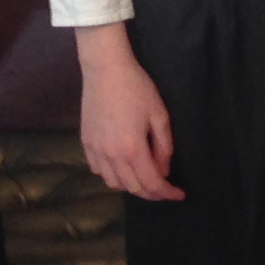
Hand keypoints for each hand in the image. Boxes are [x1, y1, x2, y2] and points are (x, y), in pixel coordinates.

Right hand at [77, 34, 181, 200]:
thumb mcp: (159, 115)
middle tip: (165, 189)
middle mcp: (111, 155)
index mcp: (132, 148)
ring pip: (113, 183)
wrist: (105, 69)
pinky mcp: (85, 143)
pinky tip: (122, 167)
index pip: (152, 183)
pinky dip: (112, 176)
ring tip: (145, 178)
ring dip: (131, 186)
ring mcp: (95, 150)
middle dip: (152, 193)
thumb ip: (164, 146)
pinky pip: (98, 170)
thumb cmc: (137, 88)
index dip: (167, 192)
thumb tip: (164, 170)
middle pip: (133, 188)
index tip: (179, 194)